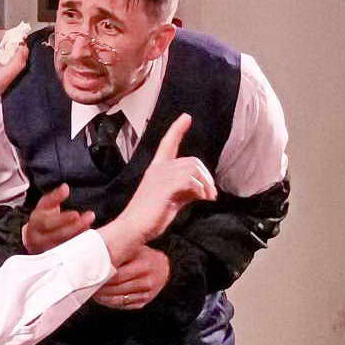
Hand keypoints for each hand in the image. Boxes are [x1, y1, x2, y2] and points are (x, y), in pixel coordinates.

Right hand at [23, 183, 94, 253]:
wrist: (35, 238)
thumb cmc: (43, 219)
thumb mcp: (45, 205)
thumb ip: (55, 197)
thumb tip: (65, 188)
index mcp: (35, 224)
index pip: (47, 222)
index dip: (62, 219)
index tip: (76, 214)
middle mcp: (39, 240)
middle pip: (58, 235)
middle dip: (76, 226)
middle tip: (90, 216)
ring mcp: (48, 251)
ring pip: (65, 246)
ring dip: (81, 236)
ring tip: (92, 225)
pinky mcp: (56, 259)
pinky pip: (70, 254)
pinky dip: (81, 246)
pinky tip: (90, 238)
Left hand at [92, 245, 169, 309]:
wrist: (162, 267)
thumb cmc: (144, 256)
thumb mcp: (135, 250)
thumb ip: (121, 254)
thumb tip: (97, 257)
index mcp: (144, 265)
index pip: (118, 275)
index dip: (103, 277)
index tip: (91, 277)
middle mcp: (148, 280)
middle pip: (118, 288)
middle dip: (102, 288)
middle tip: (88, 286)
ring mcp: (147, 293)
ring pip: (120, 299)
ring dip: (104, 297)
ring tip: (93, 292)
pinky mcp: (144, 301)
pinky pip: (125, 305)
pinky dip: (112, 303)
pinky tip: (103, 298)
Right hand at [98, 114, 215, 264]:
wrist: (133, 227)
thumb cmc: (150, 216)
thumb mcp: (171, 199)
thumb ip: (185, 191)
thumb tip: (203, 189)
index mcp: (156, 169)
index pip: (167, 143)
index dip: (177, 130)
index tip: (186, 117)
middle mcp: (158, 169)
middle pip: (192, 160)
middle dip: (206, 176)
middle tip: (211, 194)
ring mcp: (160, 177)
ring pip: (193, 168)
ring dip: (206, 184)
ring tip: (208, 197)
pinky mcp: (165, 187)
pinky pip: (190, 180)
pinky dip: (200, 189)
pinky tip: (202, 199)